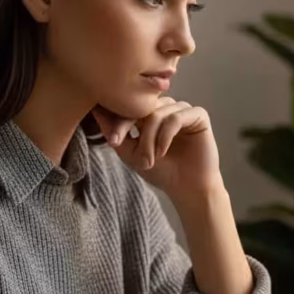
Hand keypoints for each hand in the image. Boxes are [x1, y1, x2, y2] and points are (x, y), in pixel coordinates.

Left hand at [91, 98, 220, 202]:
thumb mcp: (130, 152)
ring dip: (149, 137)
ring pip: (158, 112)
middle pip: (142, 105)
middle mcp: (168, 107)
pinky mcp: (199, 116)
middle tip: (126, 148)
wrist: (188, 189)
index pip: (130, 104)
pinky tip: (162, 152)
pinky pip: (176, 118)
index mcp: (151, 113)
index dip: (118, 119)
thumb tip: (95, 108)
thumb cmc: (162, 172)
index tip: (113, 141)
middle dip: (131, 126)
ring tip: (149, 159)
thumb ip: (113, 132)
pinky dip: (166, 136)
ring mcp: (183, 110)